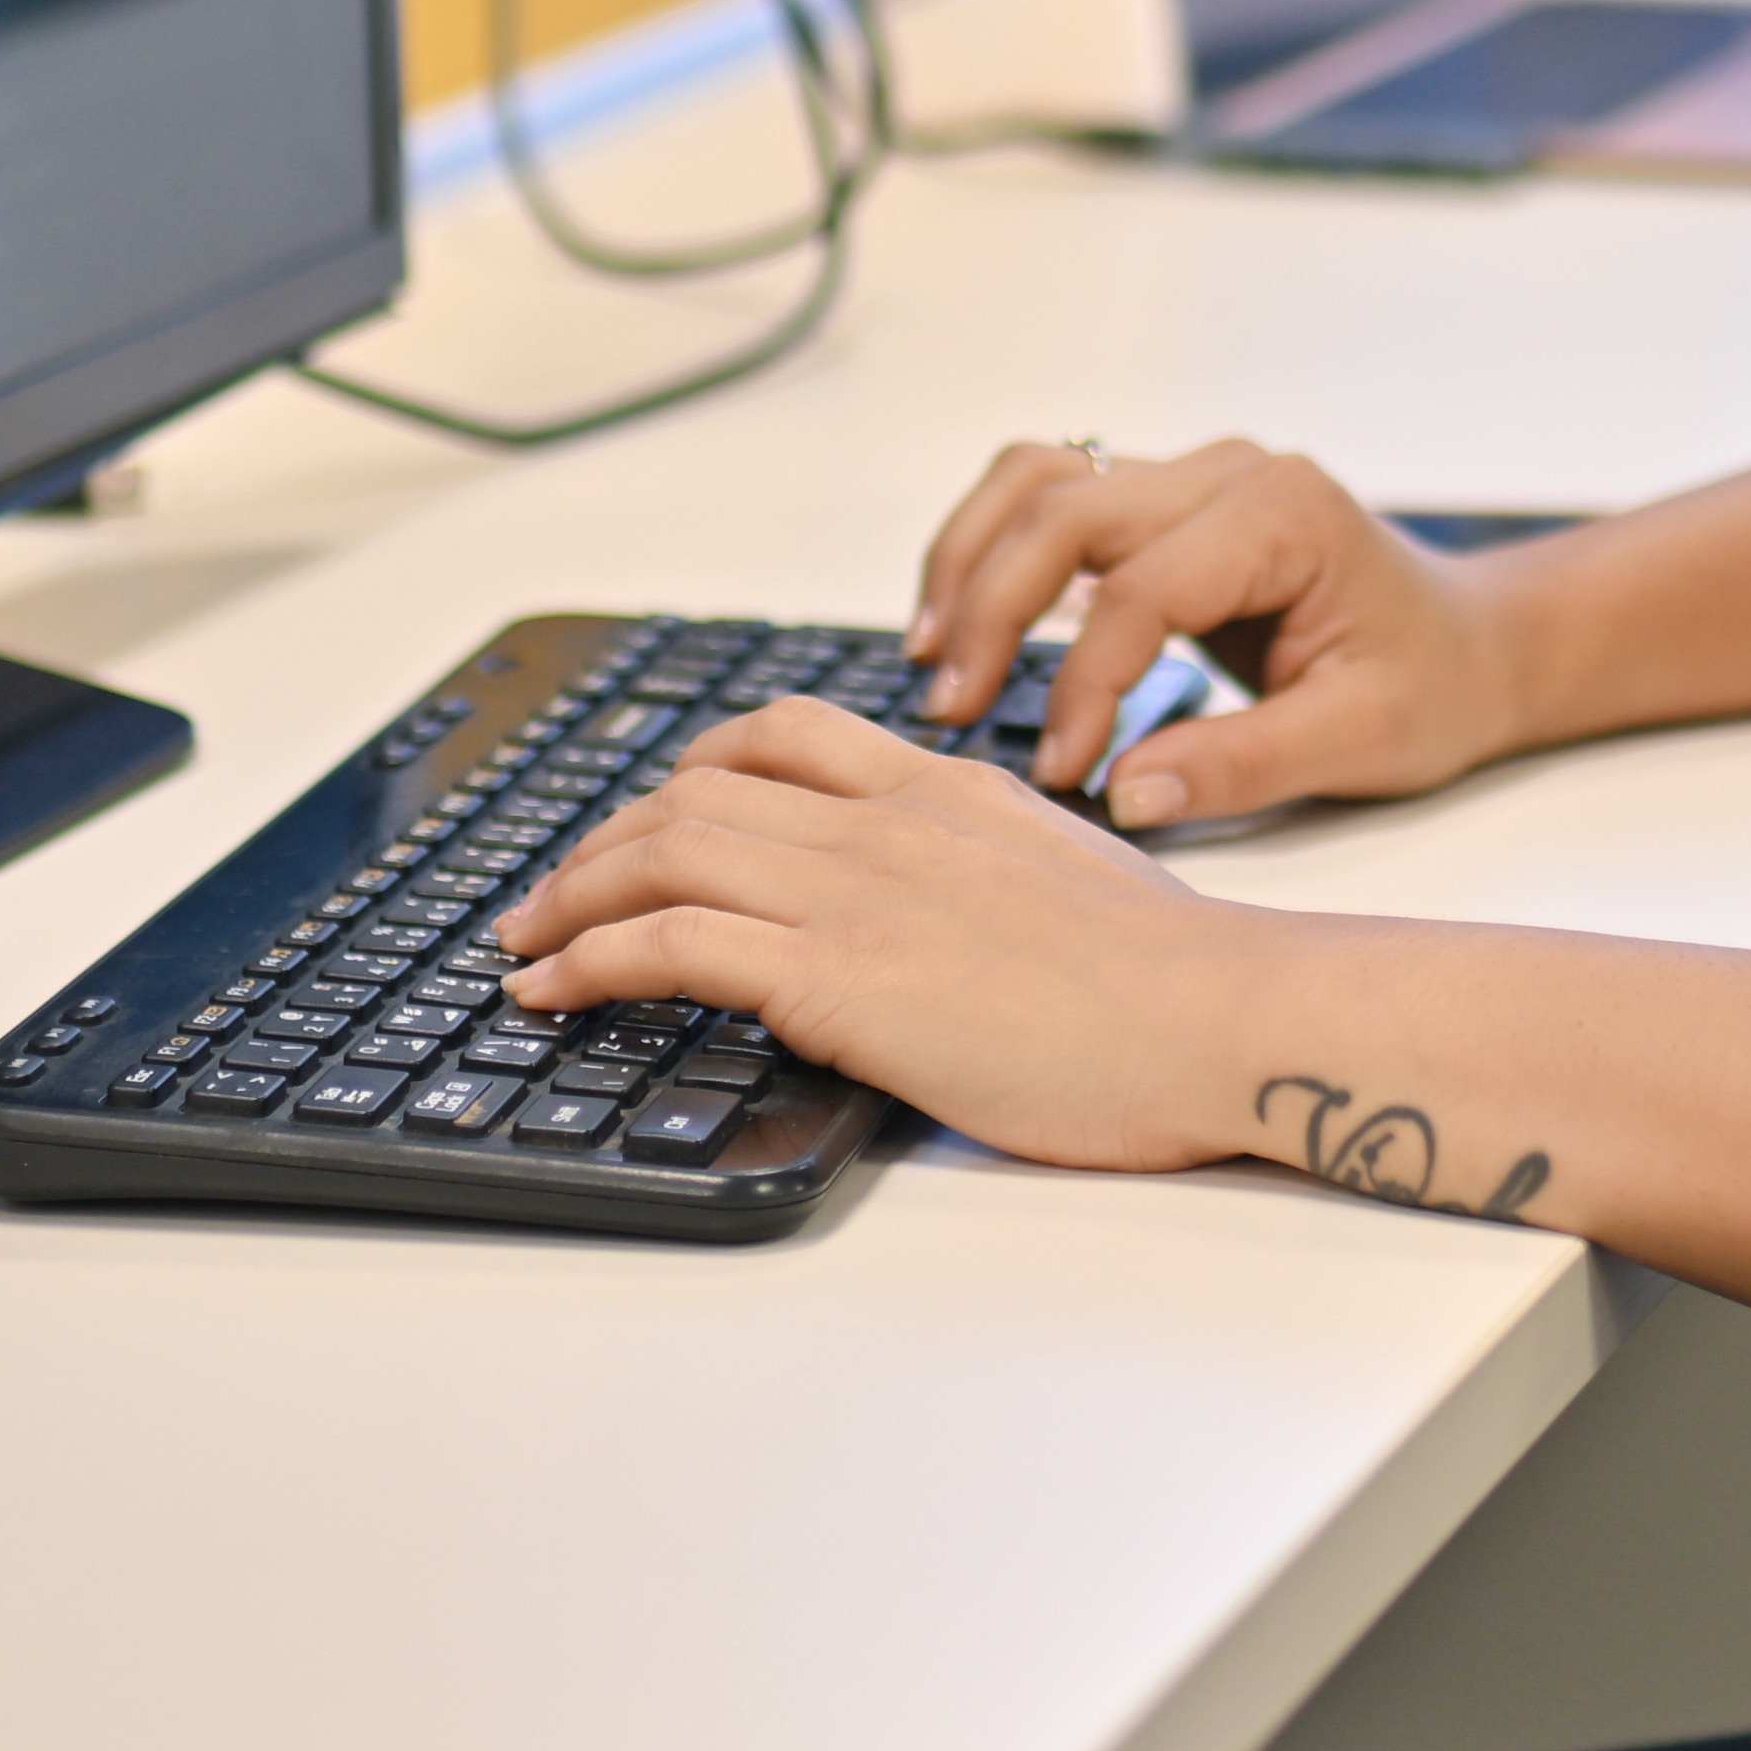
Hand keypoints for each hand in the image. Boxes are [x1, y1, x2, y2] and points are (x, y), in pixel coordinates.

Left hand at [492, 700, 1291, 1170]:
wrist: (1226, 1014)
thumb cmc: (1176, 982)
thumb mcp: (1064, 883)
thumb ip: (985, 876)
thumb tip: (942, 924)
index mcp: (946, 790)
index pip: (784, 737)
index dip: (691, 771)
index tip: (649, 817)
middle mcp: (889, 821)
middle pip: (698, 788)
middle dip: (602, 840)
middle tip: (552, 892)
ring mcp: (860, 892)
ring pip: (664, 850)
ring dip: (570, 895)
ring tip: (524, 943)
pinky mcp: (840, 976)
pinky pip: (671, 944)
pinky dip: (589, 958)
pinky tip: (552, 990)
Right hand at [909, 438, 1541, 827]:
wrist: (1474, 644)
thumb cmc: (1433, 685)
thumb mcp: (1360, 740)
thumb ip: (1240, 765)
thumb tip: (1125, 795)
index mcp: (1285, 513)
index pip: (1143, 588)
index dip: (1085, 683)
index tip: (1060, 771)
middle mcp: (1228, 471)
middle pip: (1064, 507)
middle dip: (990, 607)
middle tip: (950, 708)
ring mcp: (1191, 475)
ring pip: (1036, 477)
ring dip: (970, 561)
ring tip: (932, 659)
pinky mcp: (1165, 502)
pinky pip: (1052, 496)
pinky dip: (993, 549)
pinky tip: (961, 623)